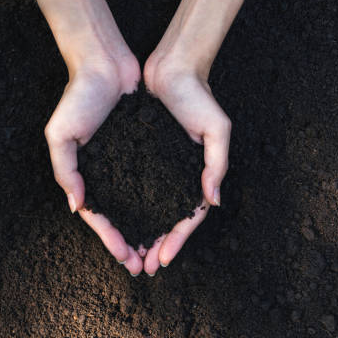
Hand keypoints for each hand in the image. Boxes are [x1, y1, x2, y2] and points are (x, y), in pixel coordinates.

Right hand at [45, 56, 144, 275]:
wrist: (106, 65)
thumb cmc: (79, 98)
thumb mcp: (61, 135)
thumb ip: (65, 171)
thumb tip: (78, 207)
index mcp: (88, 175)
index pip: (101, 218)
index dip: (112, 240)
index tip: (127, 260)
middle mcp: (110, 174)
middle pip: (124, 218)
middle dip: (134, 244)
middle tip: (146, 267)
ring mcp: (130, 164)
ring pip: (142, 206)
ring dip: (150, 231)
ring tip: (160, 252)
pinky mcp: (149, 151)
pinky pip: (157, 182)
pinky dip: (162, 202)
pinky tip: (172, 218)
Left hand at [141, 57, 230, 274]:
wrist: (173, 69)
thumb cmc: (199, 97)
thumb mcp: (217, 129)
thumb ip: (217, 165)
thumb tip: (213, 201)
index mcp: (199, 174)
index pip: (190, 217)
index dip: (177, 240)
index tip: (163, 259)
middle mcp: (180, 176)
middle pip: (169, 221)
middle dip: (158, 246)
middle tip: (144, 268)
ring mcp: (161, 169)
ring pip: (151, 211)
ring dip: (142, 235)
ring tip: (130, 257)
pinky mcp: (143, 158)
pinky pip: (136, 190)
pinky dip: (130, 210)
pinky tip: (120, 225)